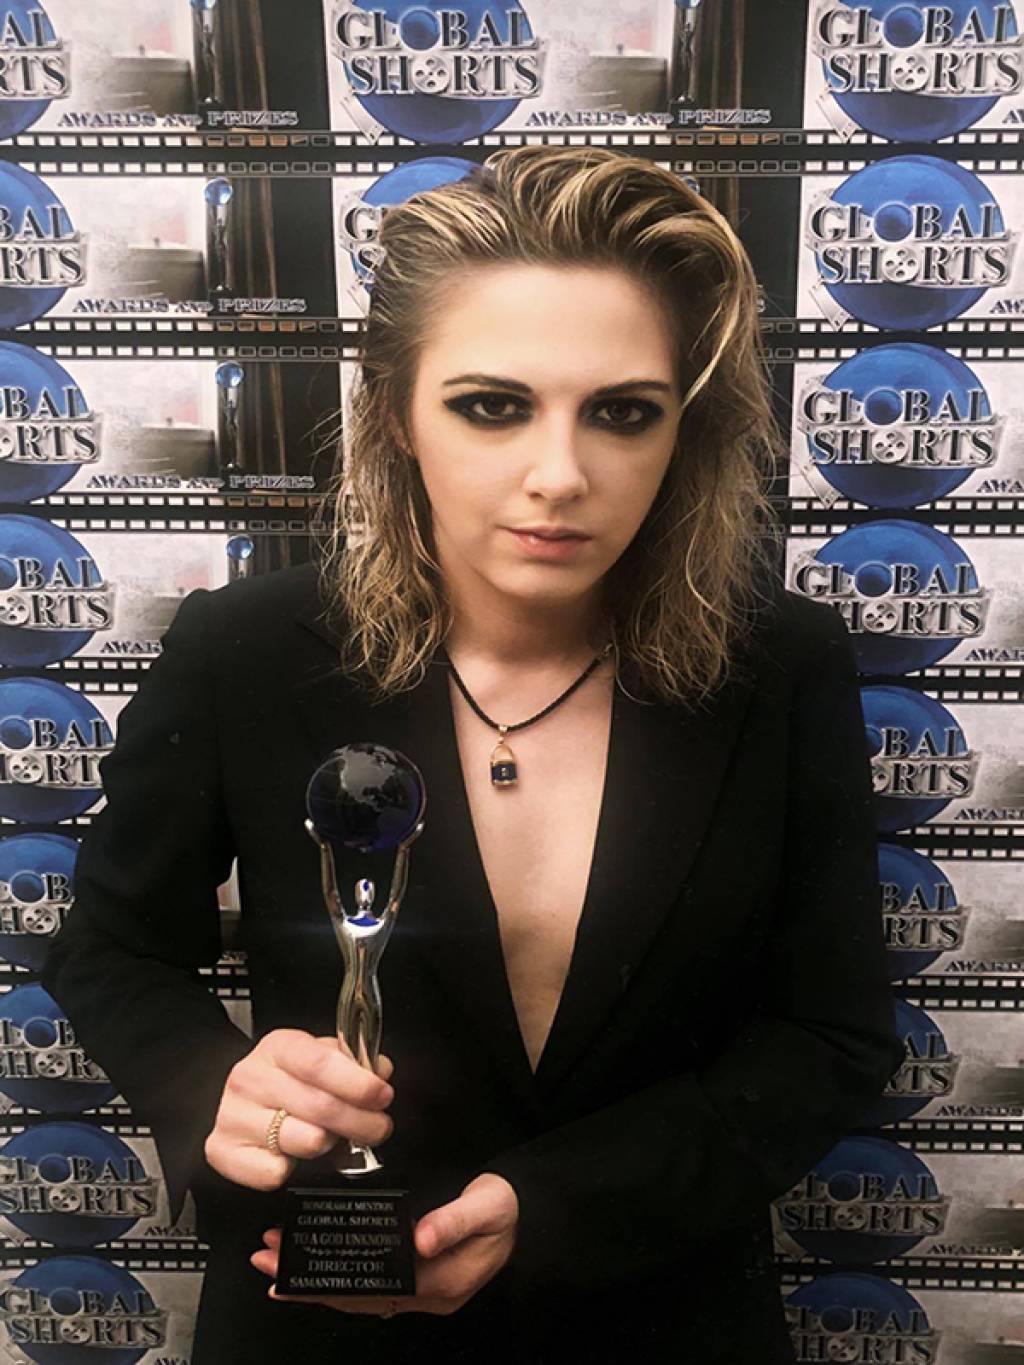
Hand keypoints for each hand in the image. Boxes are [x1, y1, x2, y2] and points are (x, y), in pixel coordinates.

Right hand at [204, 1029, 394, 1191]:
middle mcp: (250, 1078)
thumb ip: (352, 1062)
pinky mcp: (222, 1151)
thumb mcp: (316, 1058)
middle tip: (379, 1128)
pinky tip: (292, 1154)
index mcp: (278, 1047)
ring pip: (305, 1141)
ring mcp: (233, 1115)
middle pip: (321, 1107)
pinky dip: (293, 1169)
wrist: (233, 1101)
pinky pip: (275, 1172)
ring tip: (329, 1136)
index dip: (358, 1083)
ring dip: (329, 1144)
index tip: (382, 1095)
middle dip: (362, 1122)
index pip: (320, 1063)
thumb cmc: (284, 1080)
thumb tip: (380, 1071)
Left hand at [251, 1172, 518, 1316]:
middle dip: (307, 1280)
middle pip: (356, 1295)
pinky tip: (320, 1269)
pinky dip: (341, 1279)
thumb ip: (455, 1219)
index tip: (285, 1269)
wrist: (531, 1214)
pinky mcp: (421, 1279)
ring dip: (318, 1280)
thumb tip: (419, 1238)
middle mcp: (425, 1297)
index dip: (324, 1281)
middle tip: (264, 1260)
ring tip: (277, 1264)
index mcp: (439, 1283)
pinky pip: (372, 1287)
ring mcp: (422, 1292)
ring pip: (360, 1294)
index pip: (369, 1288)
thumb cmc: (507, 1207)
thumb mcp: (489, 1205)